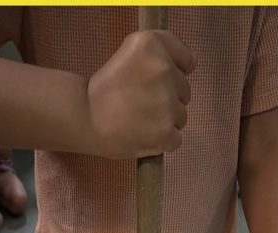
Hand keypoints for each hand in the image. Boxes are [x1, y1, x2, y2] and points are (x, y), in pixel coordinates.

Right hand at [86, 30, 194, 158]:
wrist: (84, 118)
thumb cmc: (106, 88)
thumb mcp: (130, 51)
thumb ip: (161, 51)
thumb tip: (192, 65)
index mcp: (152, 45)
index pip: (187, 61)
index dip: (171, 73)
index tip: (151, 81)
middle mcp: (163, 70)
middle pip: (184, 91)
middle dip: (167, 97)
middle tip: (139, 102)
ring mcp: (167, 104)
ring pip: (181, 116)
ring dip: (165, 120)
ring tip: (139, 119)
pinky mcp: (166, 132)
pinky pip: (176, 139)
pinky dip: (162, 141)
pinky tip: (143, 135)